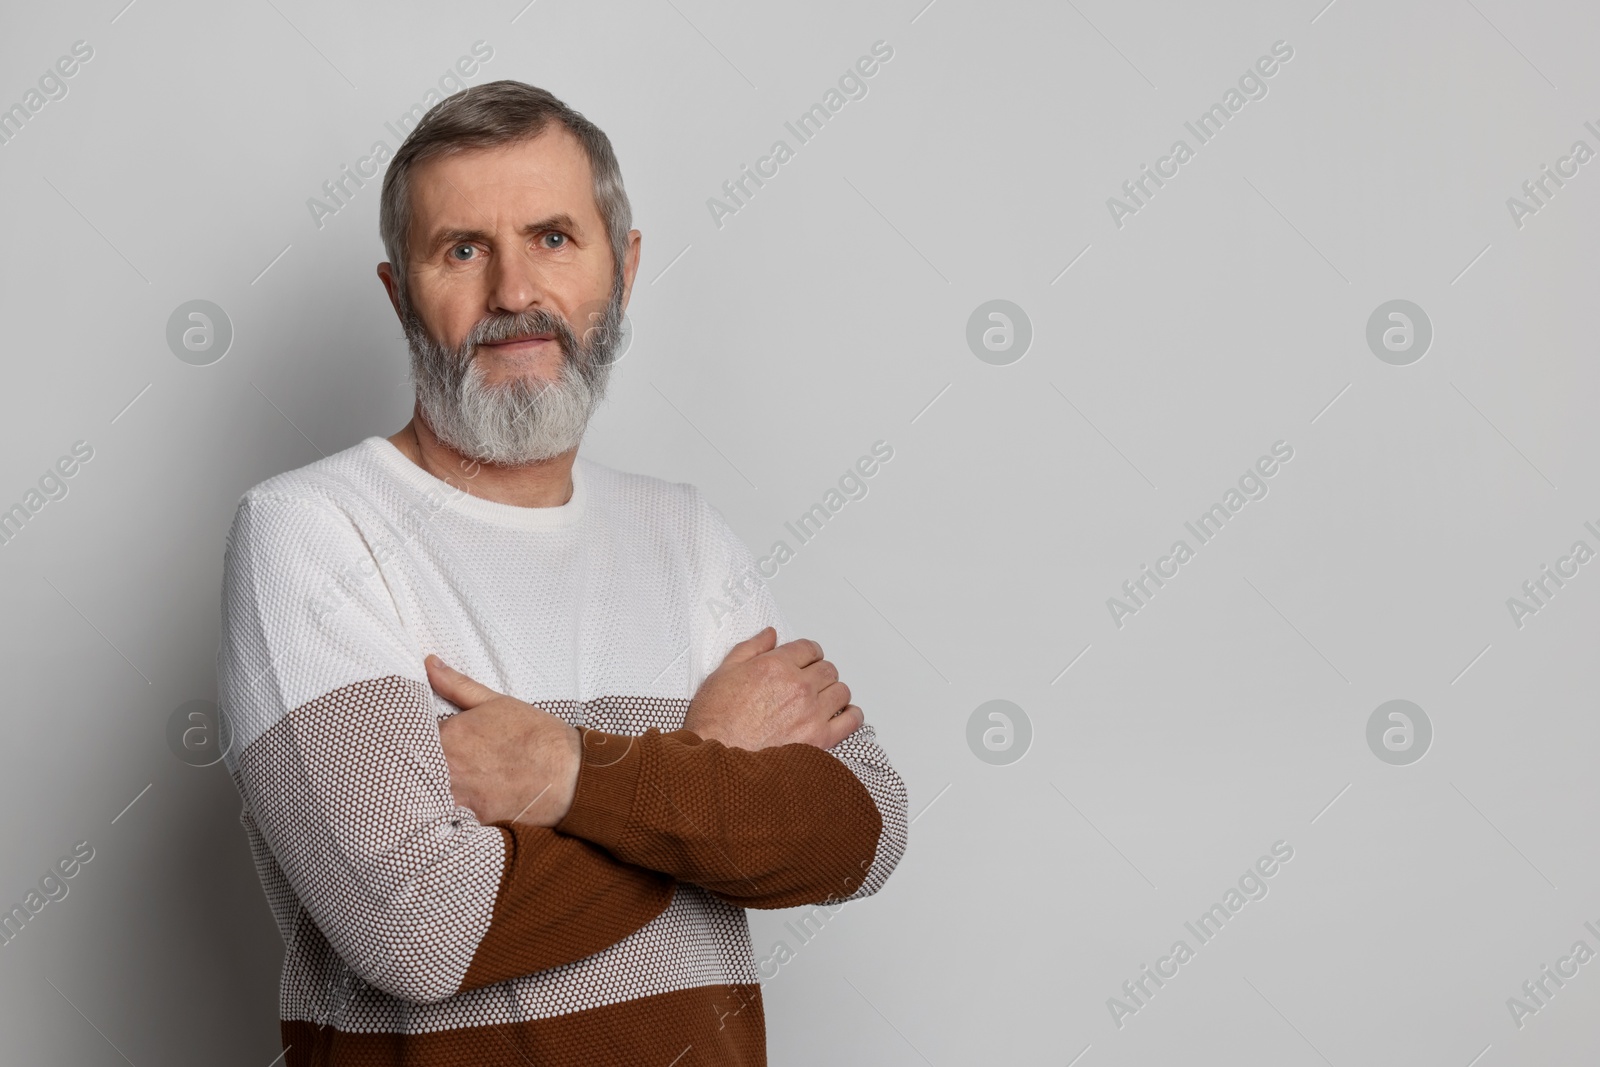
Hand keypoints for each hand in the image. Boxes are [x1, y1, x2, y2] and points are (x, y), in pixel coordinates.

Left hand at [427, 655, 580, 827]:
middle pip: (415, 769)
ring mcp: (459, 796)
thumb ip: (456, 685)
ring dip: (429, 788)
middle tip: (412, 762)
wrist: (569, 774)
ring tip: (442, 782)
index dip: (412, 738)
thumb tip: (428, 663)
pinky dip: (448, 811)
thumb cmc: (536, 735)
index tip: (411, 738)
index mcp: (449, 736)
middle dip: (417, 764)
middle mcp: (448, 768)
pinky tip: (456, 803)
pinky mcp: (472, 819)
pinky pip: (448, 817)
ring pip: (427, 794)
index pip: (411, 738)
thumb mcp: (496, 702)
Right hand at [684, 627, 863, 750]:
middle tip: (810, 682)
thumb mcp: (724, 672)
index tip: (807, 660)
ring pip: (841, 691)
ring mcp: (811, 713)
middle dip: (819, 672)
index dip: (808, 653)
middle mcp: (798, 686)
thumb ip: (751, 648)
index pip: (809, 648)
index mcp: (776, 666)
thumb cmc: (715, 720)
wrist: (717, 757)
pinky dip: (851, 716)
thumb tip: (770, 635)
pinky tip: (842, 715)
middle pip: (828, 669)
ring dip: (834, 692)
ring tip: (823, 699)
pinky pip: (851, 721)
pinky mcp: (819, 738)